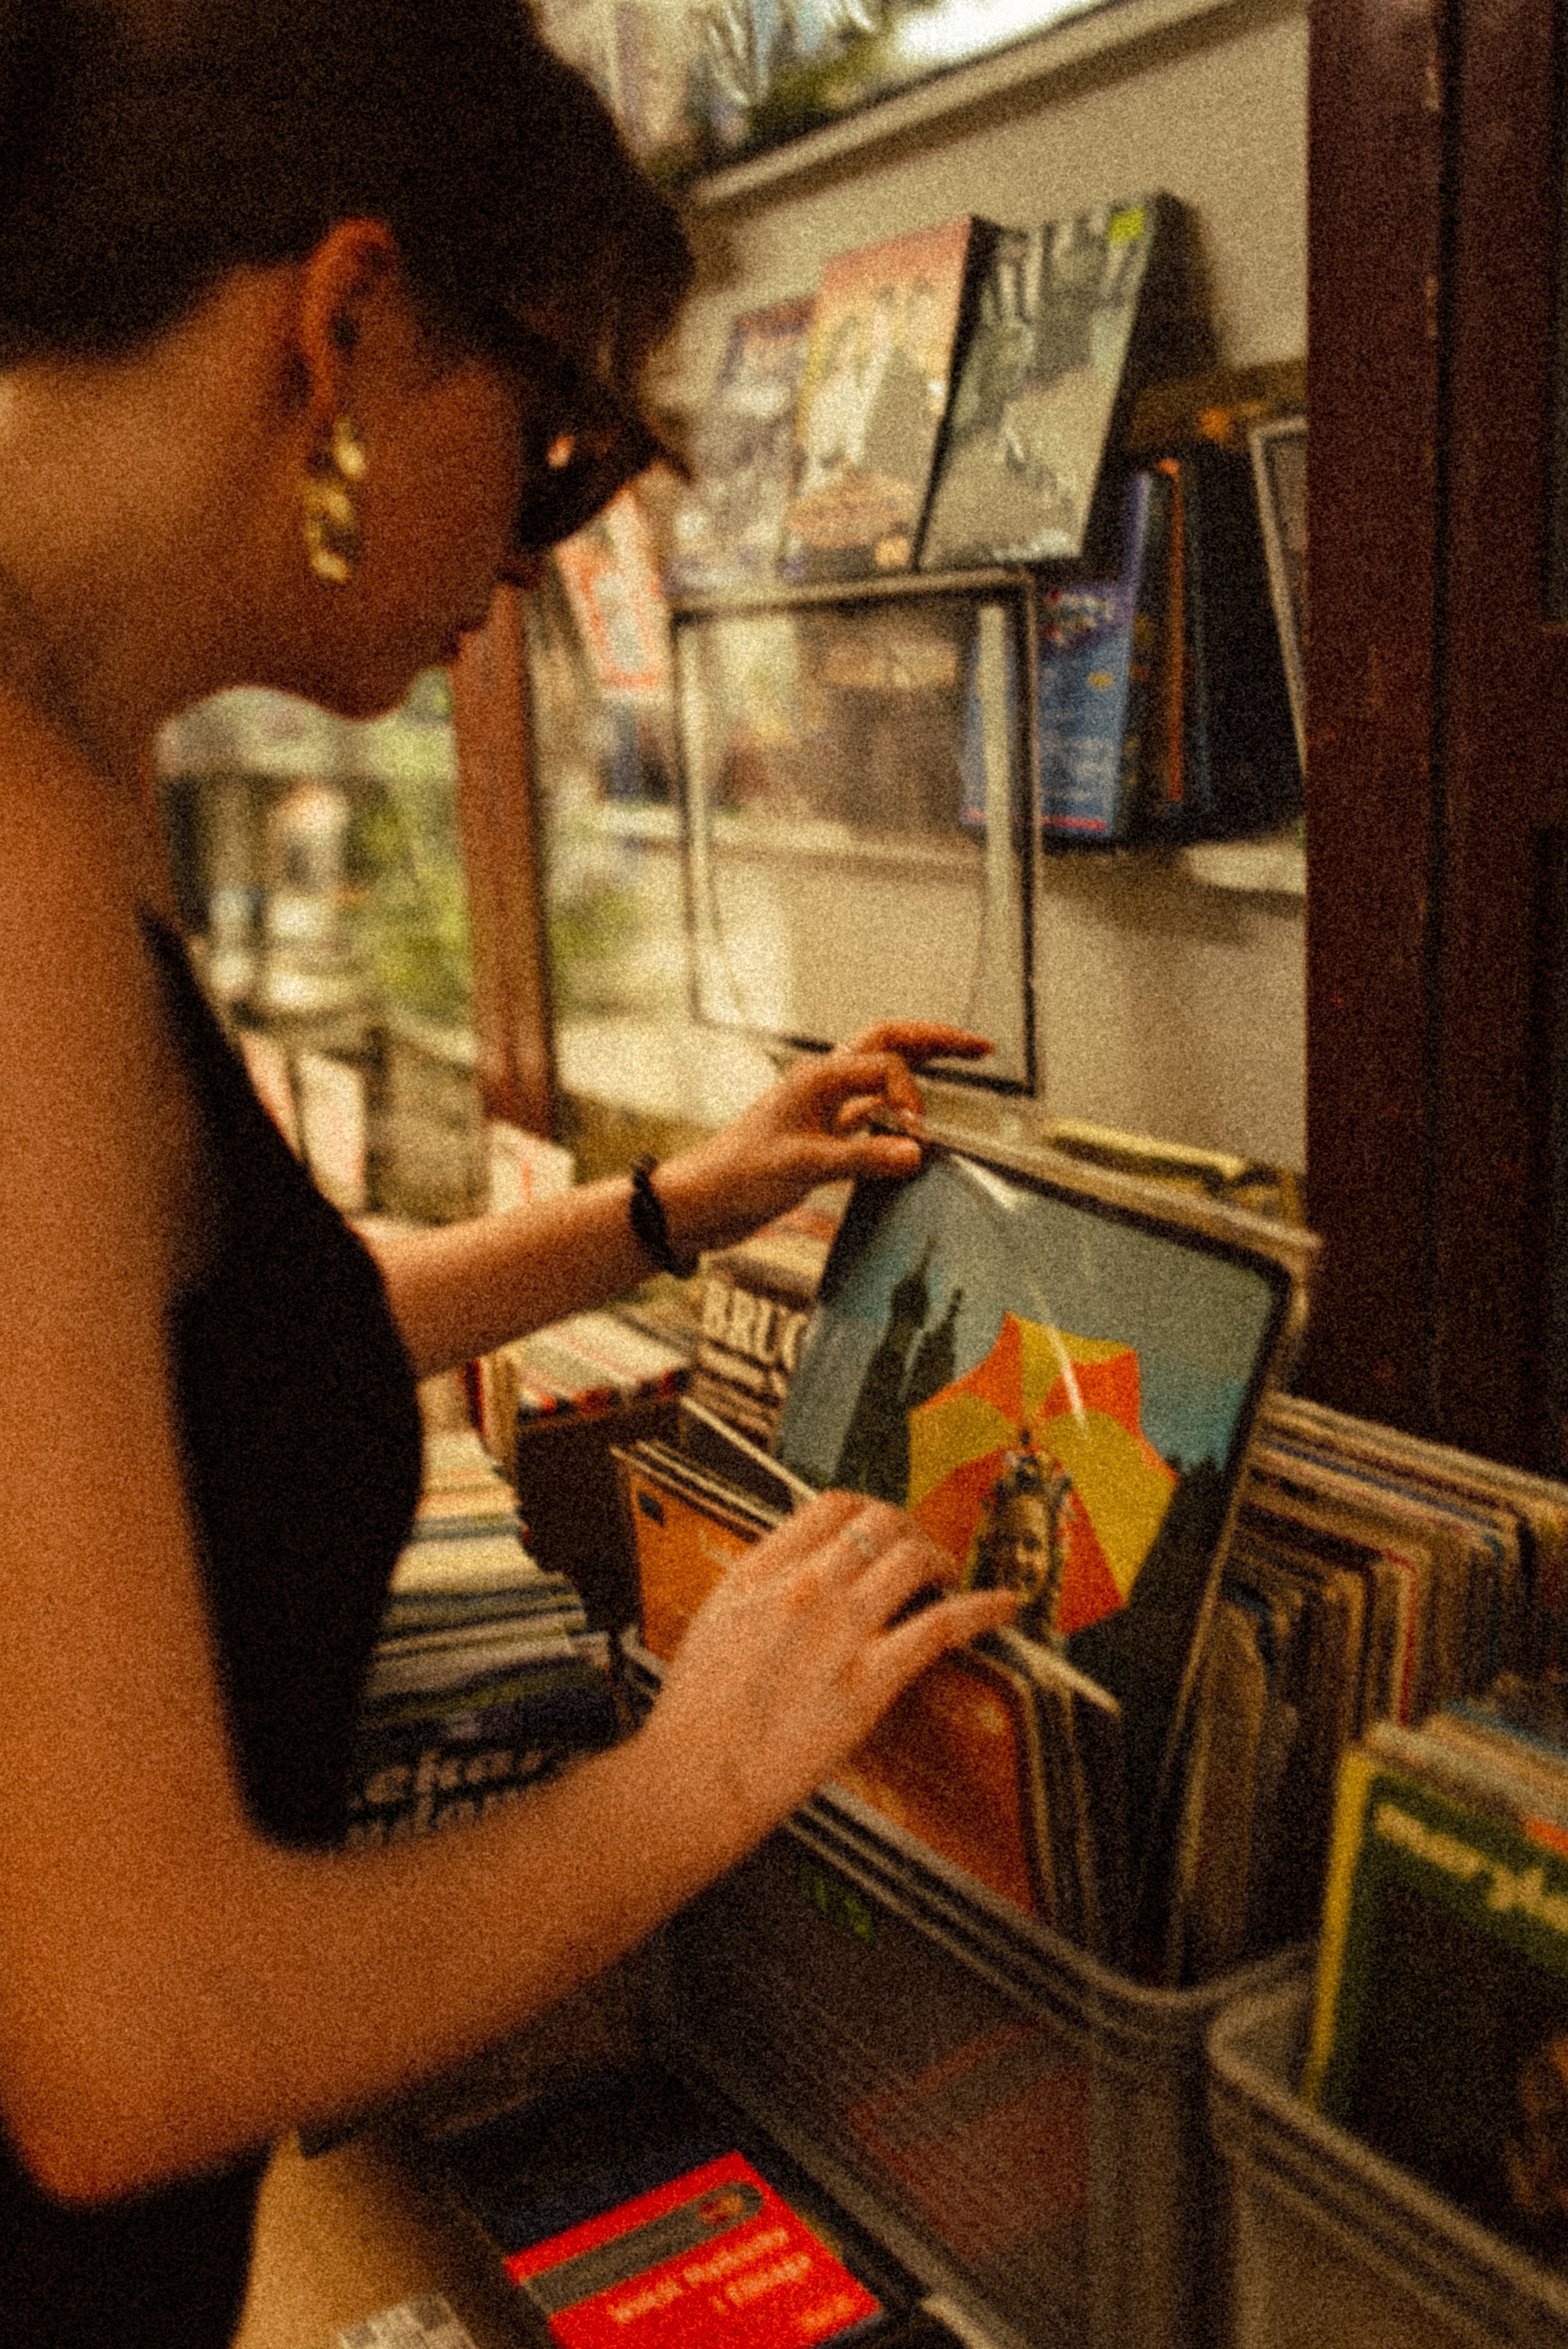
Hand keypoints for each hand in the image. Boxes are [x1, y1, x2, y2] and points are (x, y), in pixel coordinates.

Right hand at [638, 1489, 1015, 1868]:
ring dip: (942, 1561)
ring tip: (949, 1579)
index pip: (831, 1506)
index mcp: (761, 1571)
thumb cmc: (697, 1714)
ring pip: (914, 1558)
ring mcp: (839, 1631)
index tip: (882, 1531)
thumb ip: (761, 1586)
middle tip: (921, 1555)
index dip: (868, 1512)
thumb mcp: (716, 1621)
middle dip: (910, 1531)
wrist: (692, 1778)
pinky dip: (983, 1607)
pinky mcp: (869, 1681)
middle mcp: (803, 1587)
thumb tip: (803, 1567)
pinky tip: (1005, 1605)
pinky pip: (943, 1625)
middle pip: (880, 1521)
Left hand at [656, 1022, 991, 1258]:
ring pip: (881, 1072)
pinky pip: (871, 1111)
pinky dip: (899, 1111)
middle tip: (981, 1048)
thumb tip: (919, 1151)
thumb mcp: (804, 1167)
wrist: (703, 1202)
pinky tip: (917, 1127)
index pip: (885, 1065)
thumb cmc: (740, 1177)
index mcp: (818, 1077)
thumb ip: (862, 1159)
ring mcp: (825, 1107)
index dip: (911, 1095)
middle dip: (935, 1040)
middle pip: (889, 1043)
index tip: (917, 1135)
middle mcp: (824, 1083)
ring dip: (921, 1065)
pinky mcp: (824, 1135)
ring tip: (965, 1061)